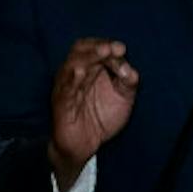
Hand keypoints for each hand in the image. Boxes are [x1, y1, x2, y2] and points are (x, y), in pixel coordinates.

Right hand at [48, 38, 138, 185]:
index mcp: (90, 68)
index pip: (95, 48)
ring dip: (87, 57)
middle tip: (112, 48)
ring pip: (71, 65)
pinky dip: (72, 79)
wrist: (84, 146)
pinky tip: (81, 72)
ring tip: (102, 52)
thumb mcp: (122, 98)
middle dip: (98, 47)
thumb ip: (128, 82)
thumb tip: (131, 70)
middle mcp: (76, 74)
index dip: (108, 45)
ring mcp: (66, 87)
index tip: (122, 49)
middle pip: (81, 50)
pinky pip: (65, 89)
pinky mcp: (61, 104)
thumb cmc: (101, 117)